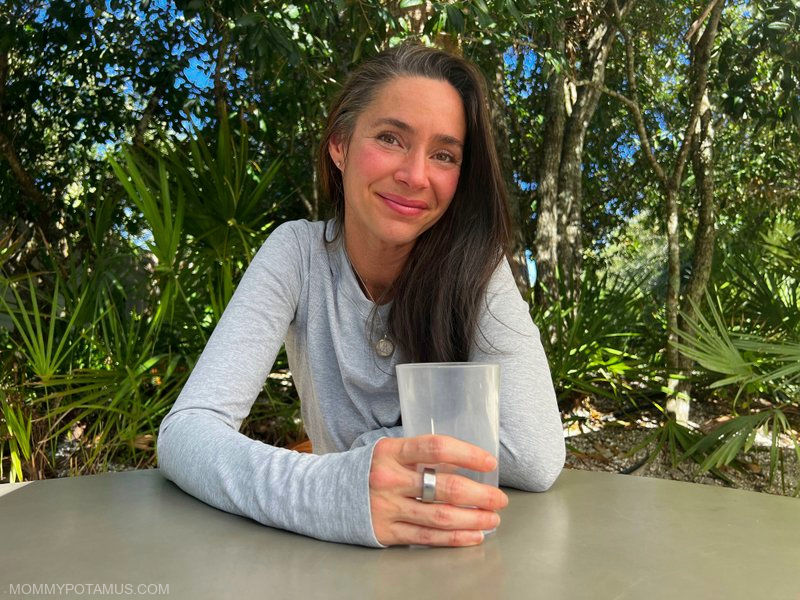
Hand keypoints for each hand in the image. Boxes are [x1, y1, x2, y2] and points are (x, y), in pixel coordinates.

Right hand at [369, 434, 507, 545]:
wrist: (327, 495)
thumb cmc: (369, 470)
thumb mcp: (390, 453)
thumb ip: (422, 457)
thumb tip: (465, 465)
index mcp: (391, 451)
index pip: (435, 448)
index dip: (467, 454)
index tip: (489, 462)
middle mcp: (388, 479)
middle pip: (444, 487)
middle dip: (480, 494)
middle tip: (499, 498)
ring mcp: (387, 507)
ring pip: (440, 516)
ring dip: (473, 519)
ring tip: (492, 518)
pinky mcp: (386, 532)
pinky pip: (427, 537)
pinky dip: (454, 537)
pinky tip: (473, 535)